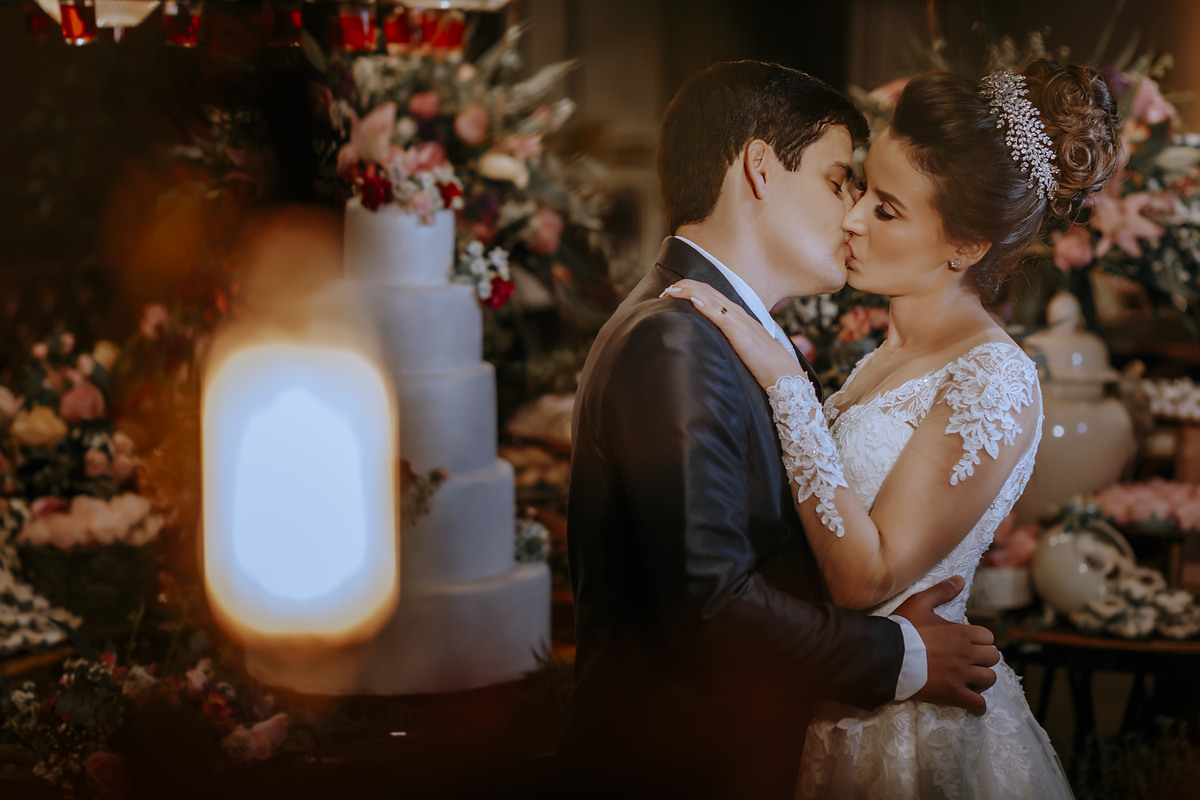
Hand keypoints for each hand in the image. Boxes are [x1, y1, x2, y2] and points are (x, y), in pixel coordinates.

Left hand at [660, 279, 802, 388]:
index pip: (711, 295)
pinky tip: (693, 300)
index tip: (673, 293)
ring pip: (710, 298)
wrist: (784, 375)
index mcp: (738, 316)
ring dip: (689, 292)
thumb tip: (711, 342)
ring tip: (671, 290)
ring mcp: (739, 322)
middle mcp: (738, 314)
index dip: (691, 290)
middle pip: (708, 291)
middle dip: (684, 287)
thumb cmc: (764, 365)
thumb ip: (728, 340)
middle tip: (665, 290)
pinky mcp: (740, 333)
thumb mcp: (742, 347)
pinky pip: (720, 315)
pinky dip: (705, 305)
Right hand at [893, 575, 999, 716]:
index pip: (988, 637)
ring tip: (972, 681)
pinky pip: (977, 704)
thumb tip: (960, 579)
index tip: (969, 644)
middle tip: (971, 662)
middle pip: (993, 658)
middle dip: (984, 659)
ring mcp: (961, 675)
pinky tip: (973, 705)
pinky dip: (978, 706)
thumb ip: (942, 591)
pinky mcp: (953, 693)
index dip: (980, 641)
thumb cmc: (903, 628)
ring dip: (982, 680)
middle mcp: (966, 653)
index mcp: (961, 632)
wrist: (888, 654)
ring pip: (989, 679)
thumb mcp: (920, 602)